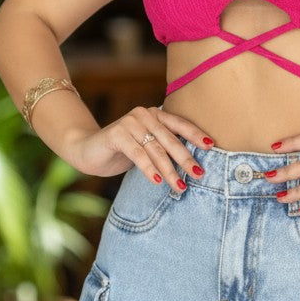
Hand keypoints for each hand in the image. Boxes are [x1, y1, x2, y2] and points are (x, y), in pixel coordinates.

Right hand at [64, 106, 214, 191]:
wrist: (87, 150)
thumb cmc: (123, 151)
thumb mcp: (147, 147)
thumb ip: (165, 148)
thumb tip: (194, 165)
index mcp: (155, 114)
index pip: (180, 124)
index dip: (196, 135)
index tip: (212, 146)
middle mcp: (144, 114)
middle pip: (170, 139)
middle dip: (186, 158)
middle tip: (199, 174)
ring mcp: (129, 122)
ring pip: (155, 149)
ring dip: (169, 170)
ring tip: (180, 186)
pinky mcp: (116, 134)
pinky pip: (138, 154)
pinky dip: (149, 169)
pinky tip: (158, 181)